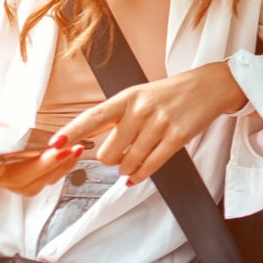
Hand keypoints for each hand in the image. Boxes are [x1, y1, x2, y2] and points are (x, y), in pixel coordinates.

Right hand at [0, 102, 84, 196]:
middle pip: (9, 180)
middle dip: (36, 167)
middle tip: (59, 151)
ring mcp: (3, 178)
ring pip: (28, 185)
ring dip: (53, 170)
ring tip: (75, 150)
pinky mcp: (18, 177)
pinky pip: (39, 182)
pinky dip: (59, 170)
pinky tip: (75, 154)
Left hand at [50, 60, 247, 185]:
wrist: (207, 87)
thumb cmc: (169, 94)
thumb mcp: (139, 95)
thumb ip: (116, 116)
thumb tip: (92, 141)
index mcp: (127, 97)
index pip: (93, 116)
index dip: (72, 131)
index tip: (55, 143)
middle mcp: (140, 110)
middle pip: (109, 151)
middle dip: (110, 159)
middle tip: (118, 154)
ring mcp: (159, 124)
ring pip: (129, 162)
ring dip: (127, 168)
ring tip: (131, 162)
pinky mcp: (177, 137)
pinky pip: (151, 165)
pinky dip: (140, 175)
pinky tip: (137, 175)